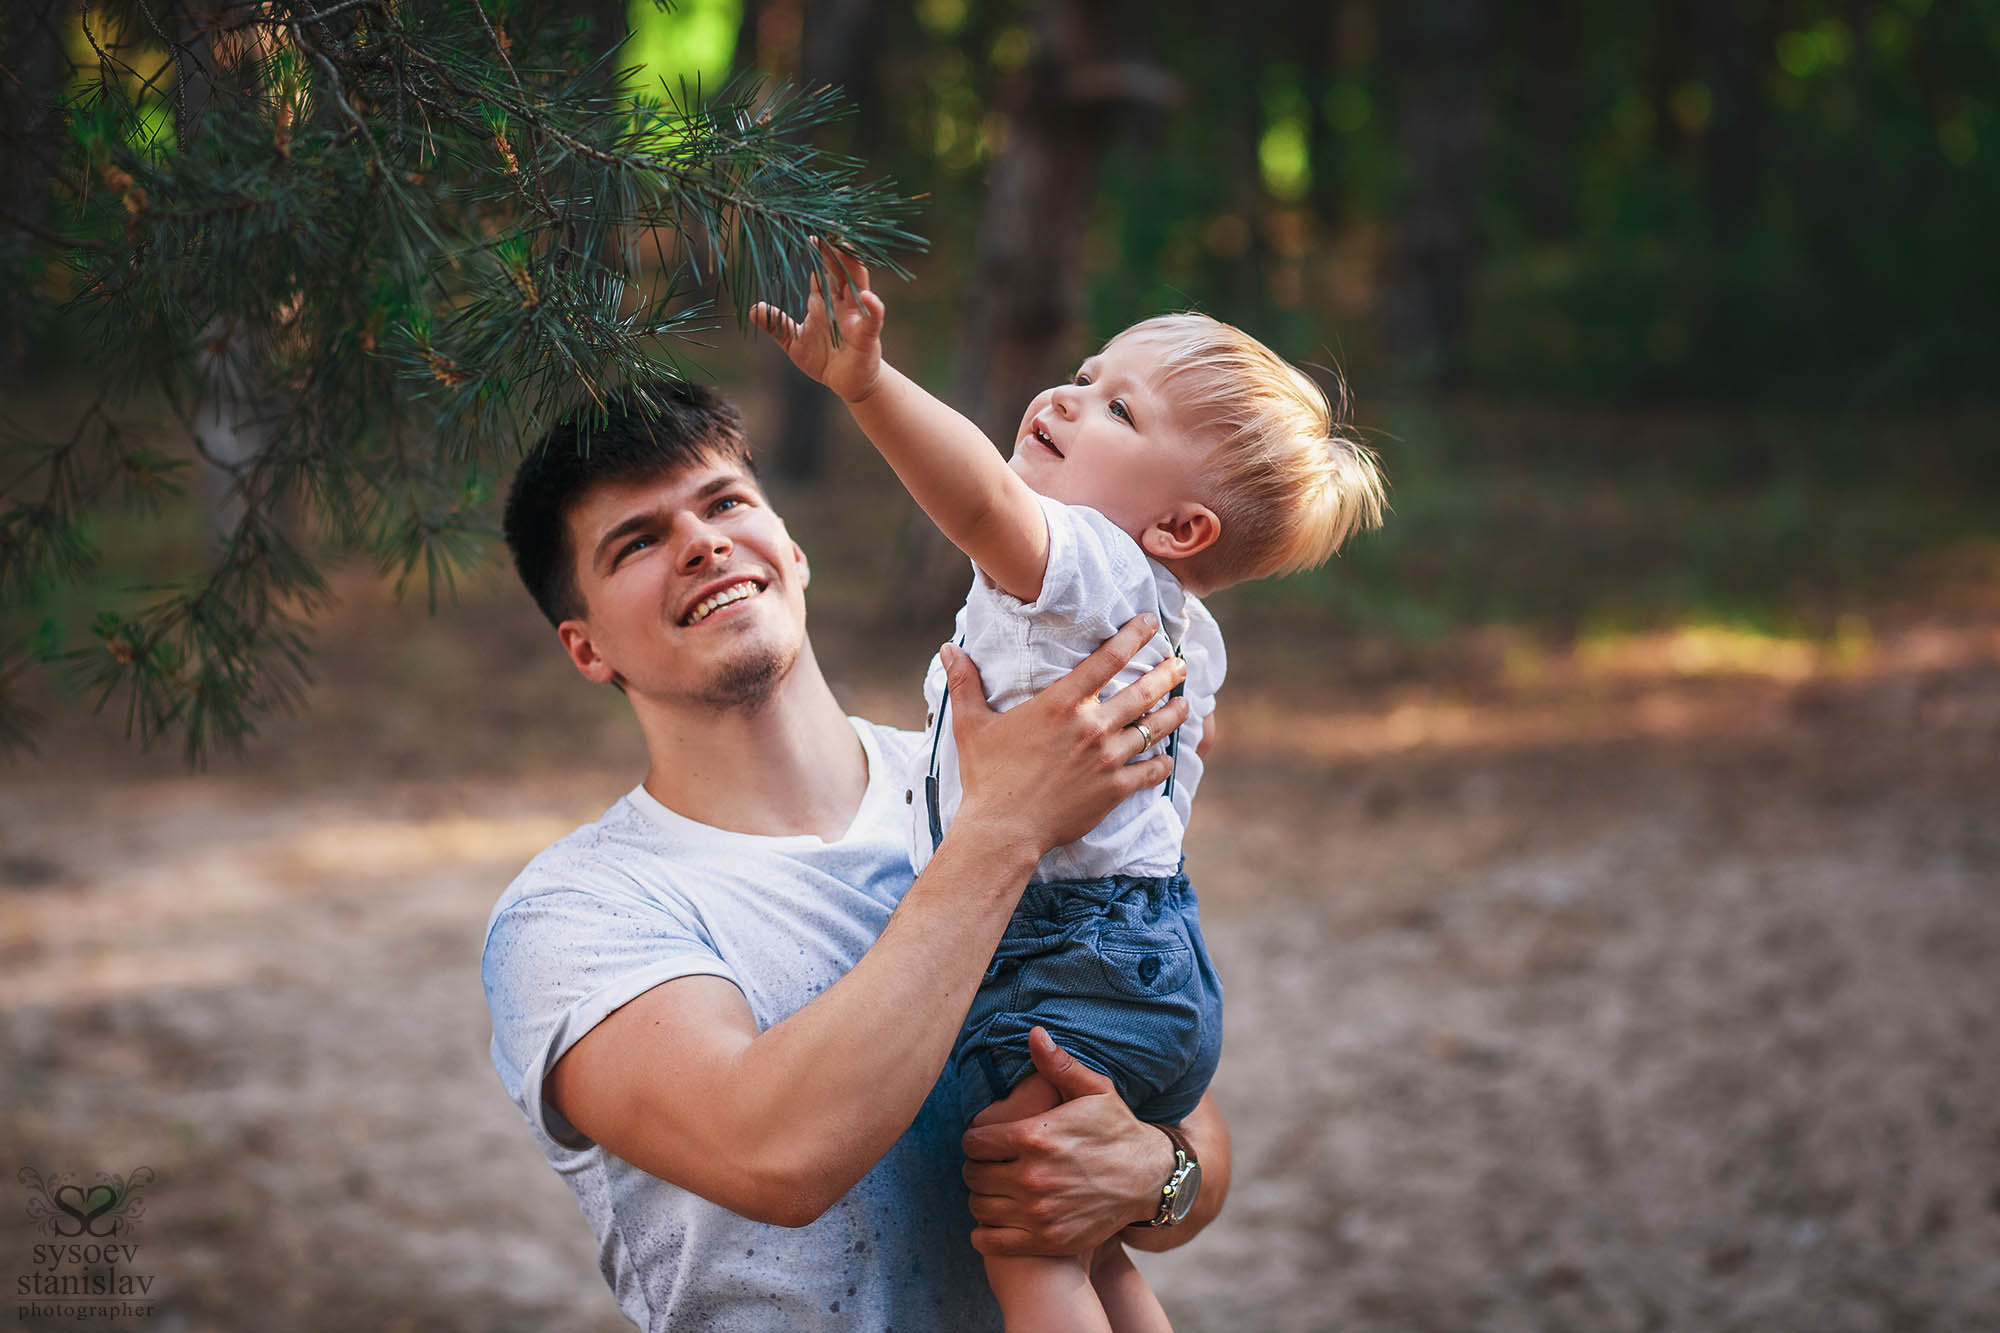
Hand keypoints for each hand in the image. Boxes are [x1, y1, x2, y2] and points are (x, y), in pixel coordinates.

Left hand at [751, 237, 885, 403]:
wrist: (846, 384)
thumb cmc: (823, 359)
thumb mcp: (793, 342)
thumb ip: (776, 325)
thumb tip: (754, 309)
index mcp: (824, 302)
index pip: (821, 271)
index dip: (819, 253)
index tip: (812, 234)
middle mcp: (842, 304)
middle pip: (840, 271)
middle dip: (836, 250)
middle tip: (832, 227)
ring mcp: (856, 318)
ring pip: (858, 286)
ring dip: (854, 266)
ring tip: (849, 247)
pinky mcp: (866, 336)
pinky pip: (871, 319)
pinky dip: (872, 308)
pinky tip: (867, 297)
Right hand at [945, 614, 1190, 859]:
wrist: (1003, 830)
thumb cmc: (987, 776)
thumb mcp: (972, 725)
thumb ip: (965, 684)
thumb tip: (948, 649)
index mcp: (1060, 704)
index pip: (1108, 659)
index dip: (1134, 636)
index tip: (1151, 623)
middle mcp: (1091, 726)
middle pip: (1143, 691)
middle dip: (1168, 674)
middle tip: (1182, 664)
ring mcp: (1107, 758)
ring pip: (1155, 729)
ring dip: (1174, 714)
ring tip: (1185, 705)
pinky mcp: (1115, 789)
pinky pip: (1151, 771)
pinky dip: (1162, 763)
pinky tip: (1167, 758)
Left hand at [960, 1028, 1174, 1256]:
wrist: (1149, 1180)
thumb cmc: (1117, 1130)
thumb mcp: (1094, 1091)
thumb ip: (1058, 1065)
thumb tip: (1033, 1033)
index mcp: (1036, 1136)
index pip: (974, 1141)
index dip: (975, 1139)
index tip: (986, 1140)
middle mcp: (1032, 1177)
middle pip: (972, 1175)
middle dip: (977, 1167)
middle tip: (990, 1164)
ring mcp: (1038, 1213)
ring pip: (978, 1207)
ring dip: (981, 1197)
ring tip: (995, 1189)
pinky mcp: (1046, 1240)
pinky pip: (990, 1241)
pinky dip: (985, 1233)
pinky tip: (998, 1220)